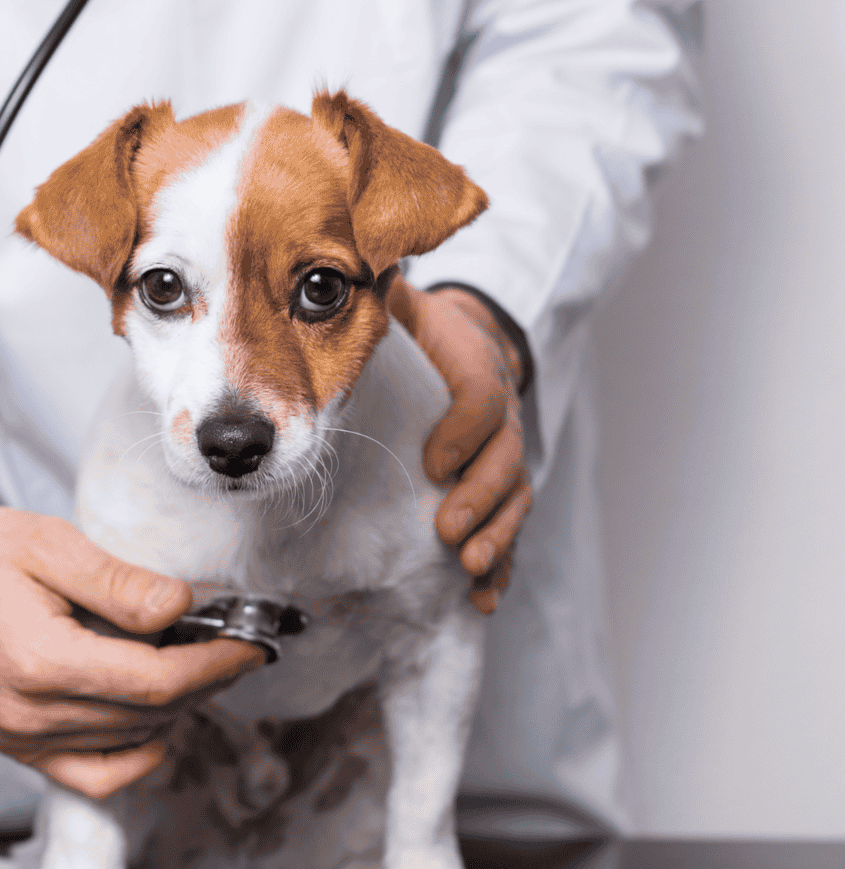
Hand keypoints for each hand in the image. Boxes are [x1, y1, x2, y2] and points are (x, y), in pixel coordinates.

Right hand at [0, 481, 262, 797]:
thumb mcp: (46, 543)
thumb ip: (117, 583)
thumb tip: (180, 607)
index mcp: (39, 662)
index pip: (156, 683)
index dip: (215, 665)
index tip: (250, 644)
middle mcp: (28, 716)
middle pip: (150, 716)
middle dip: (205, 681)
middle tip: (233, 643)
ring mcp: (19, 739)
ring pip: (128, 745)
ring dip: (174, 710)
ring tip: (193, 663)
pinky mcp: (14, 746)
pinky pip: (90, 773)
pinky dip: (132, 751)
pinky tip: (150, 714)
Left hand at [386, 277, 532, 612]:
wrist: (470, 344)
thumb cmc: (427, 333)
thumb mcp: (411, 307)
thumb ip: (385, 294)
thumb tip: (355, 270)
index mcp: (479, 371)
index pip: (483, 400)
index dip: (464, 432)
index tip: (433, 462)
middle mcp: (501, 419)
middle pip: (506, 460)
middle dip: (481, 498)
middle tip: (449, 530)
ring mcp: (505, 459)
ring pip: (514, 501)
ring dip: (497, 537)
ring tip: (471, 567)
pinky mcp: (500, 491)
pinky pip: (508, 530)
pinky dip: (502, 566)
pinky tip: (484, 598)